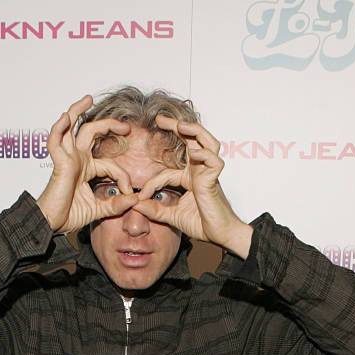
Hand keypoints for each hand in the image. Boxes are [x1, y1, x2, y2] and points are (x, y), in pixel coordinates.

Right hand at [37, 95, 137, 232]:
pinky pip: (55, 141)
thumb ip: (116, 205)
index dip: (123, 176)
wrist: (52, 224)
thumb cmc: (70, 215)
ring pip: (71, 127)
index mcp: (86, 169)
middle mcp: (76, 160)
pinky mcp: (58, 163)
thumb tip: (136, 199)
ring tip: (88, 98)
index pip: (110, 164)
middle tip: (126, 127)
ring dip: (77, 111)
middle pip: (91, 133)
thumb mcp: (99, 210)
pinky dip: (59, 128)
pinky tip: (65, 117)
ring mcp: (67, 159)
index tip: (130, 193)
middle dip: (109, 126)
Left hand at [132, 116, 252, 257]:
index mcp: (190, 178)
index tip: (139, 196)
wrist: (219, 235)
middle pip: (191, 140)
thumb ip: (155, 210)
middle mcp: (199, 171)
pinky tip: (195, 153)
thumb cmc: (201, 224)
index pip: (166, 172)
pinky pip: (213, 161)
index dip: (151, 183)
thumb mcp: (172, 216)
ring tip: (181, 125)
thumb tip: (135, 205)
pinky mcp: (215, 180)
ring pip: (208, 142)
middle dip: (177, 127)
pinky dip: (205, 154)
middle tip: (160, 119)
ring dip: (195, 132)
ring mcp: (209, 173)